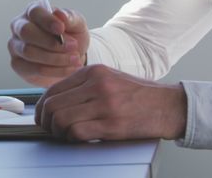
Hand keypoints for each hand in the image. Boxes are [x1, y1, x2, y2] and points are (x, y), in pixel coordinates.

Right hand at [8, 3, 89, 86]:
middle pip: (26, 32)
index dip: (47, 20)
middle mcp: (19, 26)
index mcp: (33, 11)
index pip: (34, 12)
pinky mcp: (18, 65)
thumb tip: (60, 14)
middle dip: (51, 42)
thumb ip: (70, 18)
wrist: (72, 57)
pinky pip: (34, 69)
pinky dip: (55, 70)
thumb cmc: (71, 35)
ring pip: (30, 52)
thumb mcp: (77, 24)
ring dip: (55, 58)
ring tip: (74, 58)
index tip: (61, 28)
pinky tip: (69, 68)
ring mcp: (16, 46)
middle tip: (73, 46)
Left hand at [35, 64, 186, 141]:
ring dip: (58, 132)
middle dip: (45, 122)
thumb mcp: (110, 79)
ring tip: (66, 135)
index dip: (42, 107)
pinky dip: (72, 139)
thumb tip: (56, 101)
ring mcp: (104, 104)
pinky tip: (79, 139)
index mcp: (94, 72)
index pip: (53, 89)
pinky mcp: (112, 124)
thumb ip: (84, 86)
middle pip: (52, 105)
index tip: (43, 117)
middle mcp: (97, 84)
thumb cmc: (140, 96)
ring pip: (60, 119)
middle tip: (51, 130)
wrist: (169, 106)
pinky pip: (77, 132)